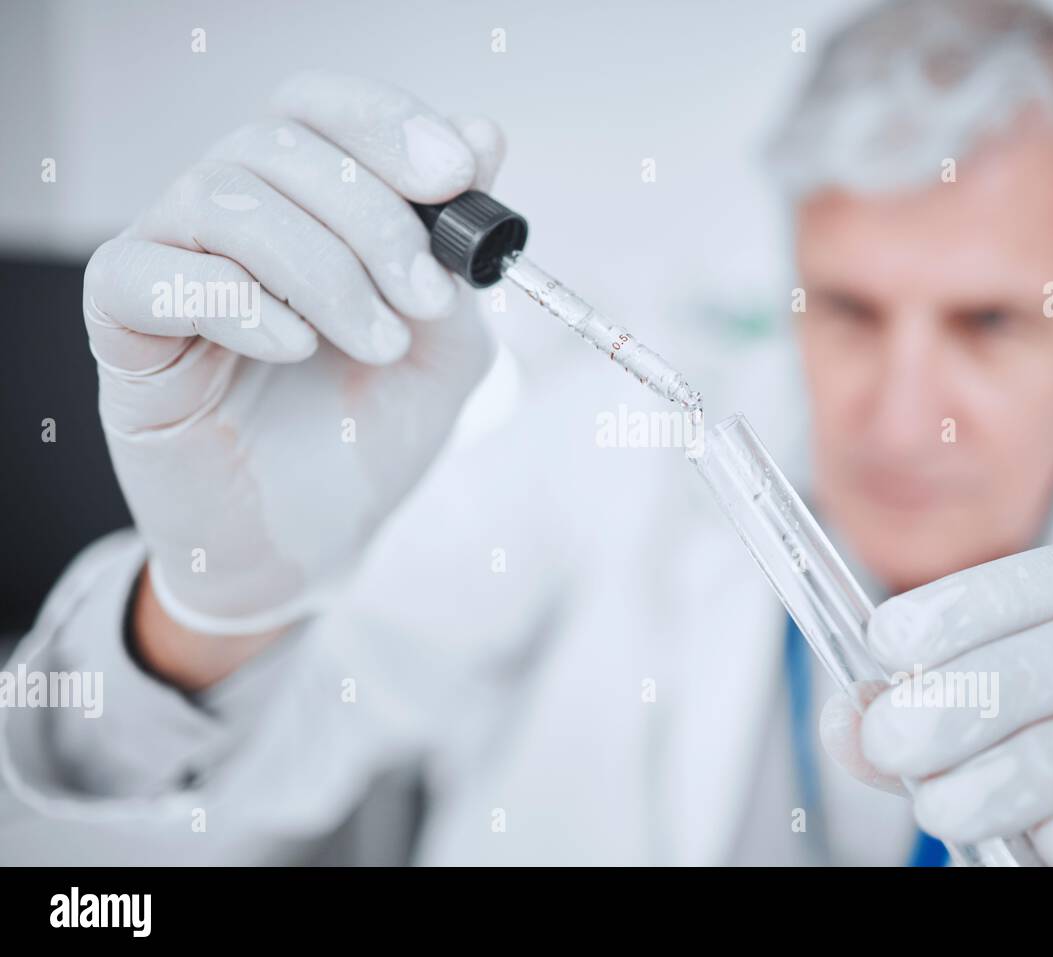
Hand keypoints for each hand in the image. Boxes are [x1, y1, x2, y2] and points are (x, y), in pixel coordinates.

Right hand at [85, 70, 502, 635]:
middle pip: (277, 143)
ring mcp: (170, 264)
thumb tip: (482, 133)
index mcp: (302, 202)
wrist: (313, 539)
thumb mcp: (445, 343)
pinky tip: (294, 349)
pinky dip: (235, 302)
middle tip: (425, 296)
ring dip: (323, 269)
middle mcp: (229, 214)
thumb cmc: (367, 433)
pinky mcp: (123, 330)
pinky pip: (147, 276)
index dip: (387, 124)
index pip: (320, 108)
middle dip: (373, 217)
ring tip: (379, 343)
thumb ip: (460, 253)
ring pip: (223, 200)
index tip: (457, 176)